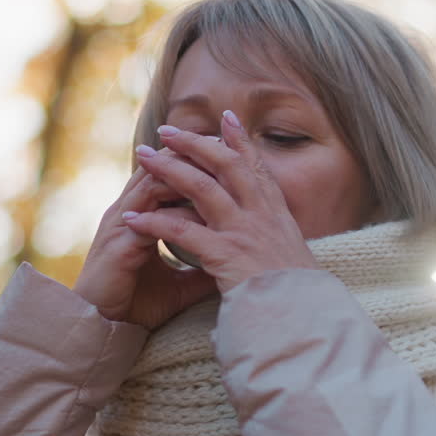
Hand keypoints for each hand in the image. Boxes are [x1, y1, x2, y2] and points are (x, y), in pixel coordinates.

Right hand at [72, 148, 216, 329]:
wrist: (102, 331)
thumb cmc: (136, 305)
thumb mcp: (180, 283)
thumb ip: (203, 266)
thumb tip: (236, 260)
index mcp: (140, 215)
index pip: (167, 173)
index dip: (196, 160)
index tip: (231, 153)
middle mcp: (127, 212)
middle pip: (160, 167)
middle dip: (193, 154)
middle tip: (228, 144)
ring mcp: (120, 226)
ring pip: (152, 184)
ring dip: (183, 173)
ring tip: (216, 166)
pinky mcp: (118, 246)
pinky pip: (147, 218)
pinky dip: (173, 210)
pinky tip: (200, 208)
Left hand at [121, 109, 319, 292]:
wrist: (302, 317)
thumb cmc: (296, 294)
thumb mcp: (292, 253)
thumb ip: (276, 233)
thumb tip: (270, 223)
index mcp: (277, 214)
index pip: (257, 167)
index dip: (241, 141)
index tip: (226, 118)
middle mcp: (262, 215)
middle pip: (226, 165)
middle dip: (196, 143)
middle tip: (168, 131)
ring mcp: (244, 232)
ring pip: (202, 187)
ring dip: (169, 169)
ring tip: (143, 158)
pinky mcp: (225, 254)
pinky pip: (182, 231)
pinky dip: (154, 223)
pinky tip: (133, 219)